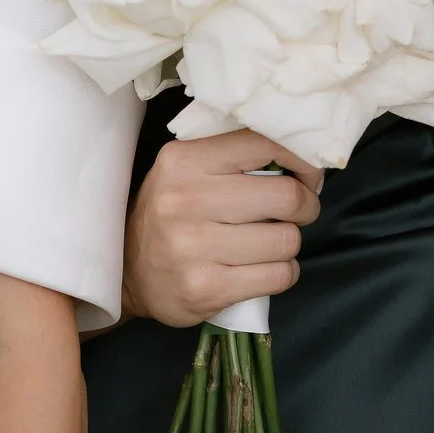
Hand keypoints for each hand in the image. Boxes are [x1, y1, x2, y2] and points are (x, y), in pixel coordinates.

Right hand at [123, 132, 320, 329]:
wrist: (126, 274)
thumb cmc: (170, 216)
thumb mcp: (187, 171)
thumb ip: (235, 158)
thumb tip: (305, 161)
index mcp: (185, 161)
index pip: (265, 144)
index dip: (302, 161)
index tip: (306, 177)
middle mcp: (185, 200)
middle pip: (287, 197)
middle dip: (305, 207)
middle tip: (296, 214)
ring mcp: (193, 247)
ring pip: (287, 240)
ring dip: (289, 245)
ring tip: (270, 245)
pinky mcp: (205, 288)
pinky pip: (278, 276)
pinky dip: (283, 273)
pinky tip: (264, 269)